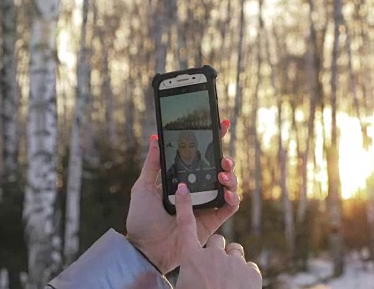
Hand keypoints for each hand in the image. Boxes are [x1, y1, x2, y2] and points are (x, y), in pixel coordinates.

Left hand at [126, 120, 239, 273]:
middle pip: (219, 169)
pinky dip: (232, 197)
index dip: (213, 141)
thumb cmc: (141, 219)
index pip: (201, 157)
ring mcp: (206, 205)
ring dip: (230, 176)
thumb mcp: (142, 187)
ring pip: (228, 185)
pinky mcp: (212, 221)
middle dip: (225, 159)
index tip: (222, 125)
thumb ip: (152, 164)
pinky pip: (230, 206)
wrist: (144, 248)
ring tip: (222, 174)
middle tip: (222, 157)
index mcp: (182, 179)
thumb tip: (156, 139)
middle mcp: (197, 190)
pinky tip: (226, 192)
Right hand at [175, 184, 261, 288]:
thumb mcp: (181, 287)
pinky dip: (246, 276)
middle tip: (214, 273)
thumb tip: (161, 278)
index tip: (183, 189)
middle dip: (216, 253)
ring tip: (228, 283)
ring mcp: (234, 264)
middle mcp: (212, 256)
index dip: (184, 205)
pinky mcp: (251, 274)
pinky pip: (249, 267)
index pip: (185, 226)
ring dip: (232, 263)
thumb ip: (177, 278)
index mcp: (191, 259)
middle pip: (217, 242)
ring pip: (235, 252)